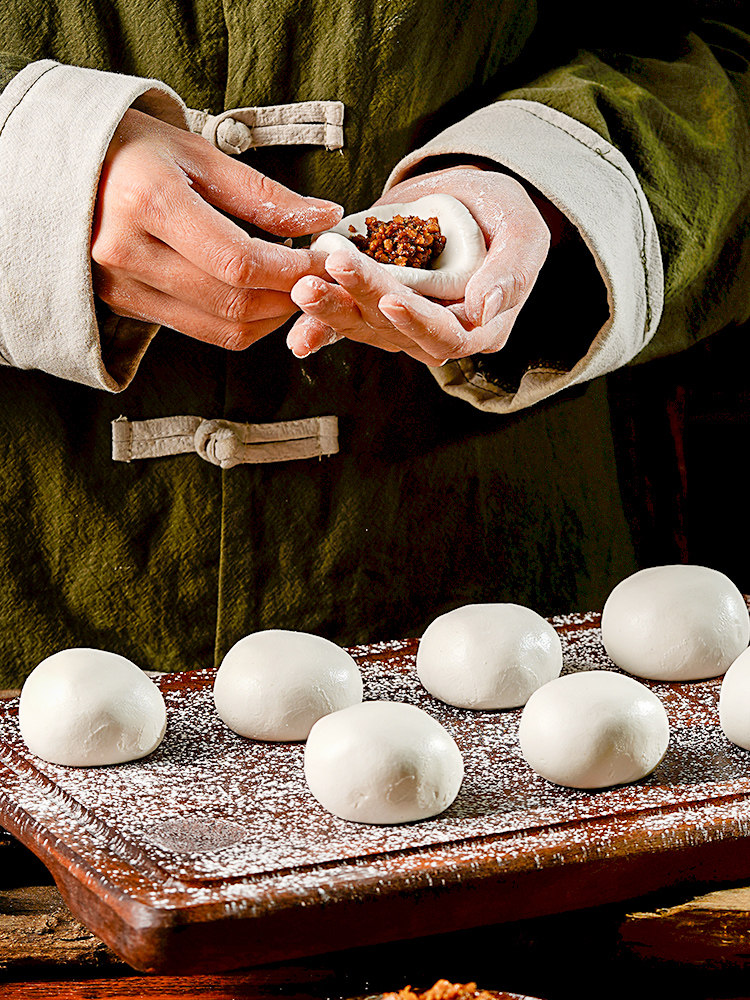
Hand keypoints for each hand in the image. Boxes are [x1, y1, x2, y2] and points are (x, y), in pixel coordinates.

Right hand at [91, 108, 341, 349]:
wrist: (65, 169)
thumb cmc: (134, 150)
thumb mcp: (198, 155)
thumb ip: (263, 194)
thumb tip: (324, 217)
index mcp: (148, 202)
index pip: (239, 261)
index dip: (292, 270)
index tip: (324, 261)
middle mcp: (128, 252)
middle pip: (233, 301)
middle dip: (289, 297)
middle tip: (319, 280)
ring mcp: (123, 286)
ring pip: (221, 327)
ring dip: (272, 318)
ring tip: (294, 289)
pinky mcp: (126, 306)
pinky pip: (202, 331)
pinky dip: (242, 322)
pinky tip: (261, 299)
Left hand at [286, 166, 550, 365]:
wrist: (468, 199)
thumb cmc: (502, 214)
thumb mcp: (522, 231)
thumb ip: (512, 271)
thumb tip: (485, 308)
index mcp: (480, 326)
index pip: (448, 336)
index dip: (419, 321)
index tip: (392, 297)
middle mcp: (437, 333)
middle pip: (397, 330)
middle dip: (364, 300)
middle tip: (336, 267)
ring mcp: (401, 323)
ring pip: (366, 327)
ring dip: (332, 310)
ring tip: (305, 285)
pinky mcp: (373, 308)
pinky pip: (345, 324)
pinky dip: (319, 328)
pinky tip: (297, 334)